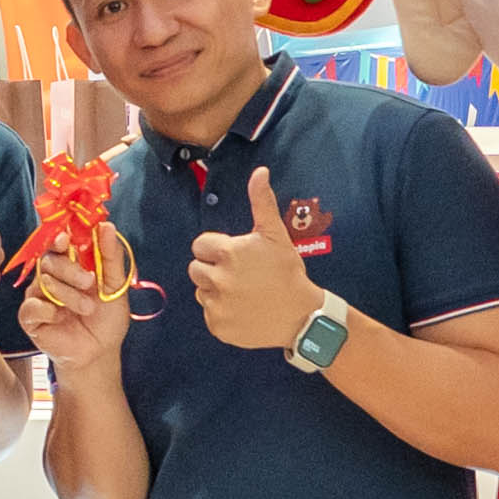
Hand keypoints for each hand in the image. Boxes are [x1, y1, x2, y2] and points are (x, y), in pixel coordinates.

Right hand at [14, 243, 119, 364]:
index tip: (65, 237)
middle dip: (70, 269)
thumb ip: (111, 256)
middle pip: (49, 260)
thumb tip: (107, 226)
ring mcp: (39, 296)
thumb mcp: (116, 285)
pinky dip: (48, 310)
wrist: (100, 352)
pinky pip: (32, 305)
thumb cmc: (106, 318)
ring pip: (43, 282)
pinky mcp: (30, 317)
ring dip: (68, 295)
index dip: (59, 237)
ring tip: (87, 309)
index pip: (59, 242)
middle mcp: (52, 276)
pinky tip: (60, 318)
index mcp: (72, 264)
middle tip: (89, 283)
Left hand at [191, 205, 318, 352]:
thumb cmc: (288, 272)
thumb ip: (262, 202)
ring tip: (243, 292)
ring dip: (216, 291)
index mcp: (228, 253)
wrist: (302, 316)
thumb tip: (260, 171)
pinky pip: (209, 314)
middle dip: (213, 269)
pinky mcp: (218, 326)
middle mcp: (218, 280)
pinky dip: (221, 312)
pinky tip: (243, 309)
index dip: (216, 249)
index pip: (199, 245)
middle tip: (240, 275)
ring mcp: (217, 306)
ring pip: (201, 291)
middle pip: (196, 269)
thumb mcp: (275, 235)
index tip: (235, 256)